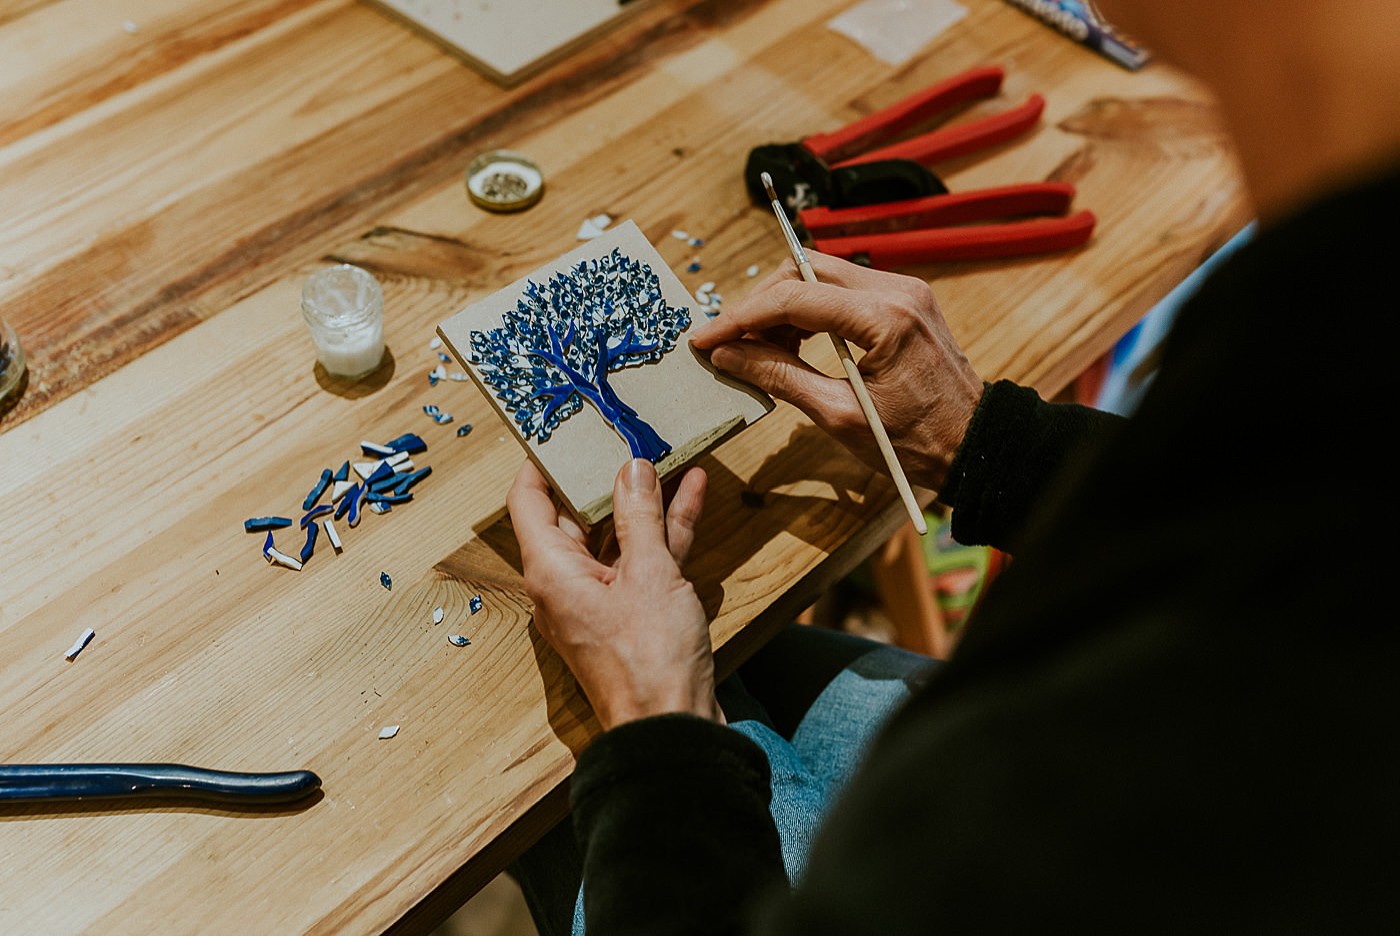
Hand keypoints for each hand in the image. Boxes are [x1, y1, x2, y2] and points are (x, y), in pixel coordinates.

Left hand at [507, 458, 722, 730]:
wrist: (673, 729)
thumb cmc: (649, 660)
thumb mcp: (650, 573)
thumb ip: (641, 516)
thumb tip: (632, 468)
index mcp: (550, 569)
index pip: (528, 500)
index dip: (542, 461)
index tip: (560, 428)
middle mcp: (566, 583)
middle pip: (575, 514)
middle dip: (603, 474)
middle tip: (620, 431)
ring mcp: (600, 598)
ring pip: (616, 534)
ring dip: (642, 498)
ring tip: (666, 452)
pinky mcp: (631, 612)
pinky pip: (641, 559)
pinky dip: (663, 529)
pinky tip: (691, 492)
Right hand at [690, 253, 982, 491]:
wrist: (975, 445)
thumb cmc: (916, 442)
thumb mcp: (839, 416)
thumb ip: (779, 377)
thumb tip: (728, 356)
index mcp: (884, 318)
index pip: (793, 298)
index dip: (740, 317)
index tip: (705, 338)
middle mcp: (896, 290)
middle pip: (804, 269)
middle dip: (760, 303)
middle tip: (731, 343)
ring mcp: (903, 290)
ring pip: (821, 274)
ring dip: (783, 306)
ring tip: (761, 351)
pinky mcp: (904, 301)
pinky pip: (843, 290)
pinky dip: (810, 311)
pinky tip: (793, 346)